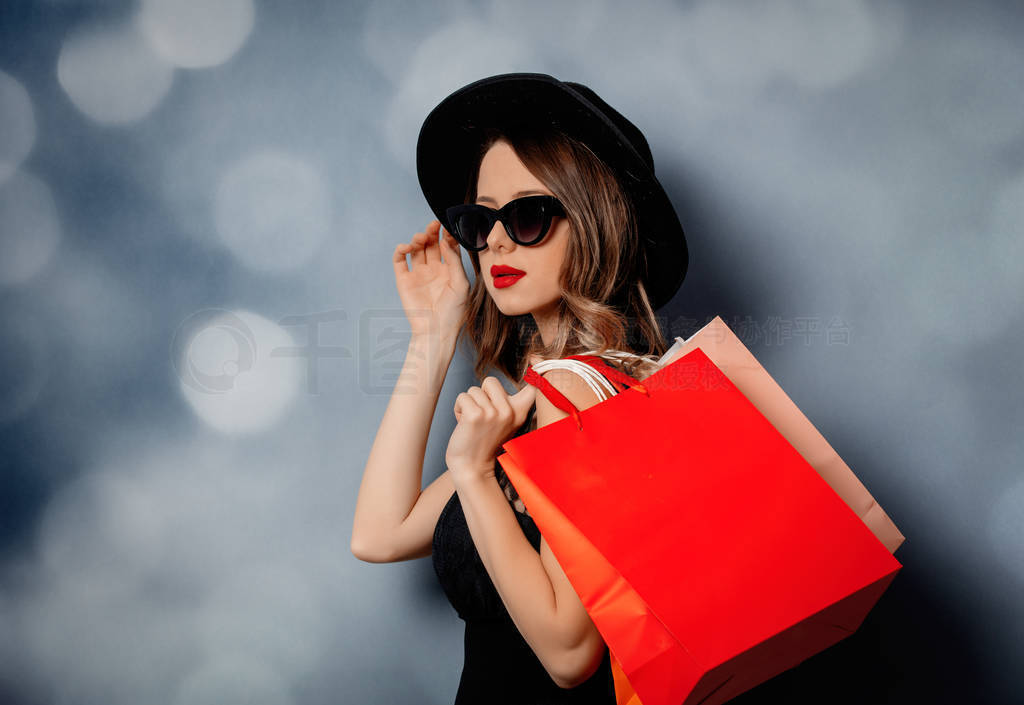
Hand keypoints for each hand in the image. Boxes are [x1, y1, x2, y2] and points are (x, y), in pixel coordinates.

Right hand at [393, 220, 469, 340]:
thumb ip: (455, 261)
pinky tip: (407, 246)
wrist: (436, 331)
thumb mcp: (461, 284)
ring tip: (422, 238)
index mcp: (449, 270)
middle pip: (431, 244)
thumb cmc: (453, 312)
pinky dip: (401, 249)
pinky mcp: (404, 279)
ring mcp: (418, 274)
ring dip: (418, 238)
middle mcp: (433, 269)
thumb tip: (445, 241)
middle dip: (432, 232)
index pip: (447, 246)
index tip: (448, 226)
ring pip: (416, 249)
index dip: (447, 235)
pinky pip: (399, 260)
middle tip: (434, 225)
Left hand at [446, 378, 536, 480]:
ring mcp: (493, 413)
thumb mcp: (505, 422)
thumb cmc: (485, 441)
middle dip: (481, 395)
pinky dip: (458, 408)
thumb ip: (510, 403)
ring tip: (472, 423)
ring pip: (473, 390)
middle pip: (491, 381)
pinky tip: (463, 424)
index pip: (534, 387)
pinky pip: (462, 397)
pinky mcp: (476, 415)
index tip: (538, 356)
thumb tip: (518, 377)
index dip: (538, 368)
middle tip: (483, 416)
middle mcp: (510, 411)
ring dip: (468, 405)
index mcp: (520, 412)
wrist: (472, 467)